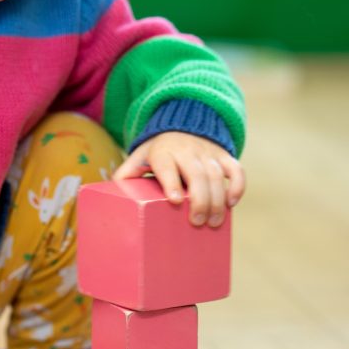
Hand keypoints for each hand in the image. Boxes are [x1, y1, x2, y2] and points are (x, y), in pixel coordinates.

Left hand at [112, 131, 244, 226]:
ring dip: (217, 199)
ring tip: (213, 222)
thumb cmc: (157, 152)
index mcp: (162, 152)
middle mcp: (186, 150)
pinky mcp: (223, 155)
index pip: (167, 166)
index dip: (172, 182)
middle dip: (199, 199)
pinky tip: (231, 203)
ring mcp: (207, 152)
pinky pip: (235, 168)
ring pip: (216, 174)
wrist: (181, 126)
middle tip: (197, 222)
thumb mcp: (139, 158)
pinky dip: (237, 185)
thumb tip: (110, 194)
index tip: (175, 201)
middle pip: (196, 173)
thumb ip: (126, 174)